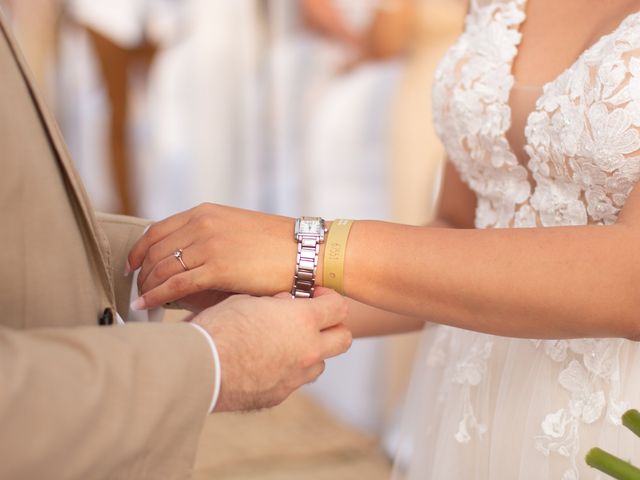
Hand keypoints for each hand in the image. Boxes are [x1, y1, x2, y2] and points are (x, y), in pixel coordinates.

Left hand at [127, 203, 296, 309]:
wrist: (304, 251)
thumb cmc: (275, 245)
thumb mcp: (236, 229)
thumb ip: (209, 237)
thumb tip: (185, 260)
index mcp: (205, 212)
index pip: (157, 231)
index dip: (138, 251)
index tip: (131, 265)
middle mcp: (202, 224)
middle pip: (155, 251)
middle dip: (141, 272)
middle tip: (136, 289)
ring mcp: (208, 245)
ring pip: (162, 268)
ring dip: (146, 287)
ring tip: (140, 300)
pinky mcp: (217, 268)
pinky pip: (174, 285)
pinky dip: (155, 296)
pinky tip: (146, 306)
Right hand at [193, 288, 351, 411]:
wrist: (197, 367)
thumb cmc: (218, 327)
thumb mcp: (248, 300)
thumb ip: (275, 304)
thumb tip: (284, 304)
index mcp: (303, 321)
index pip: (339, 308)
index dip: (330, 298)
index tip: (316, 296)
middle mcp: (307, 351)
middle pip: (343, 339)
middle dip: (332, 327)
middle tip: (312, 320)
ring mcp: (295, 377)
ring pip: (320, 364)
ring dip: (310, 351)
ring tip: (284, 341)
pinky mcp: (278, 396)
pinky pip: (294, 381)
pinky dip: (287, 370)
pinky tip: (263, 362)